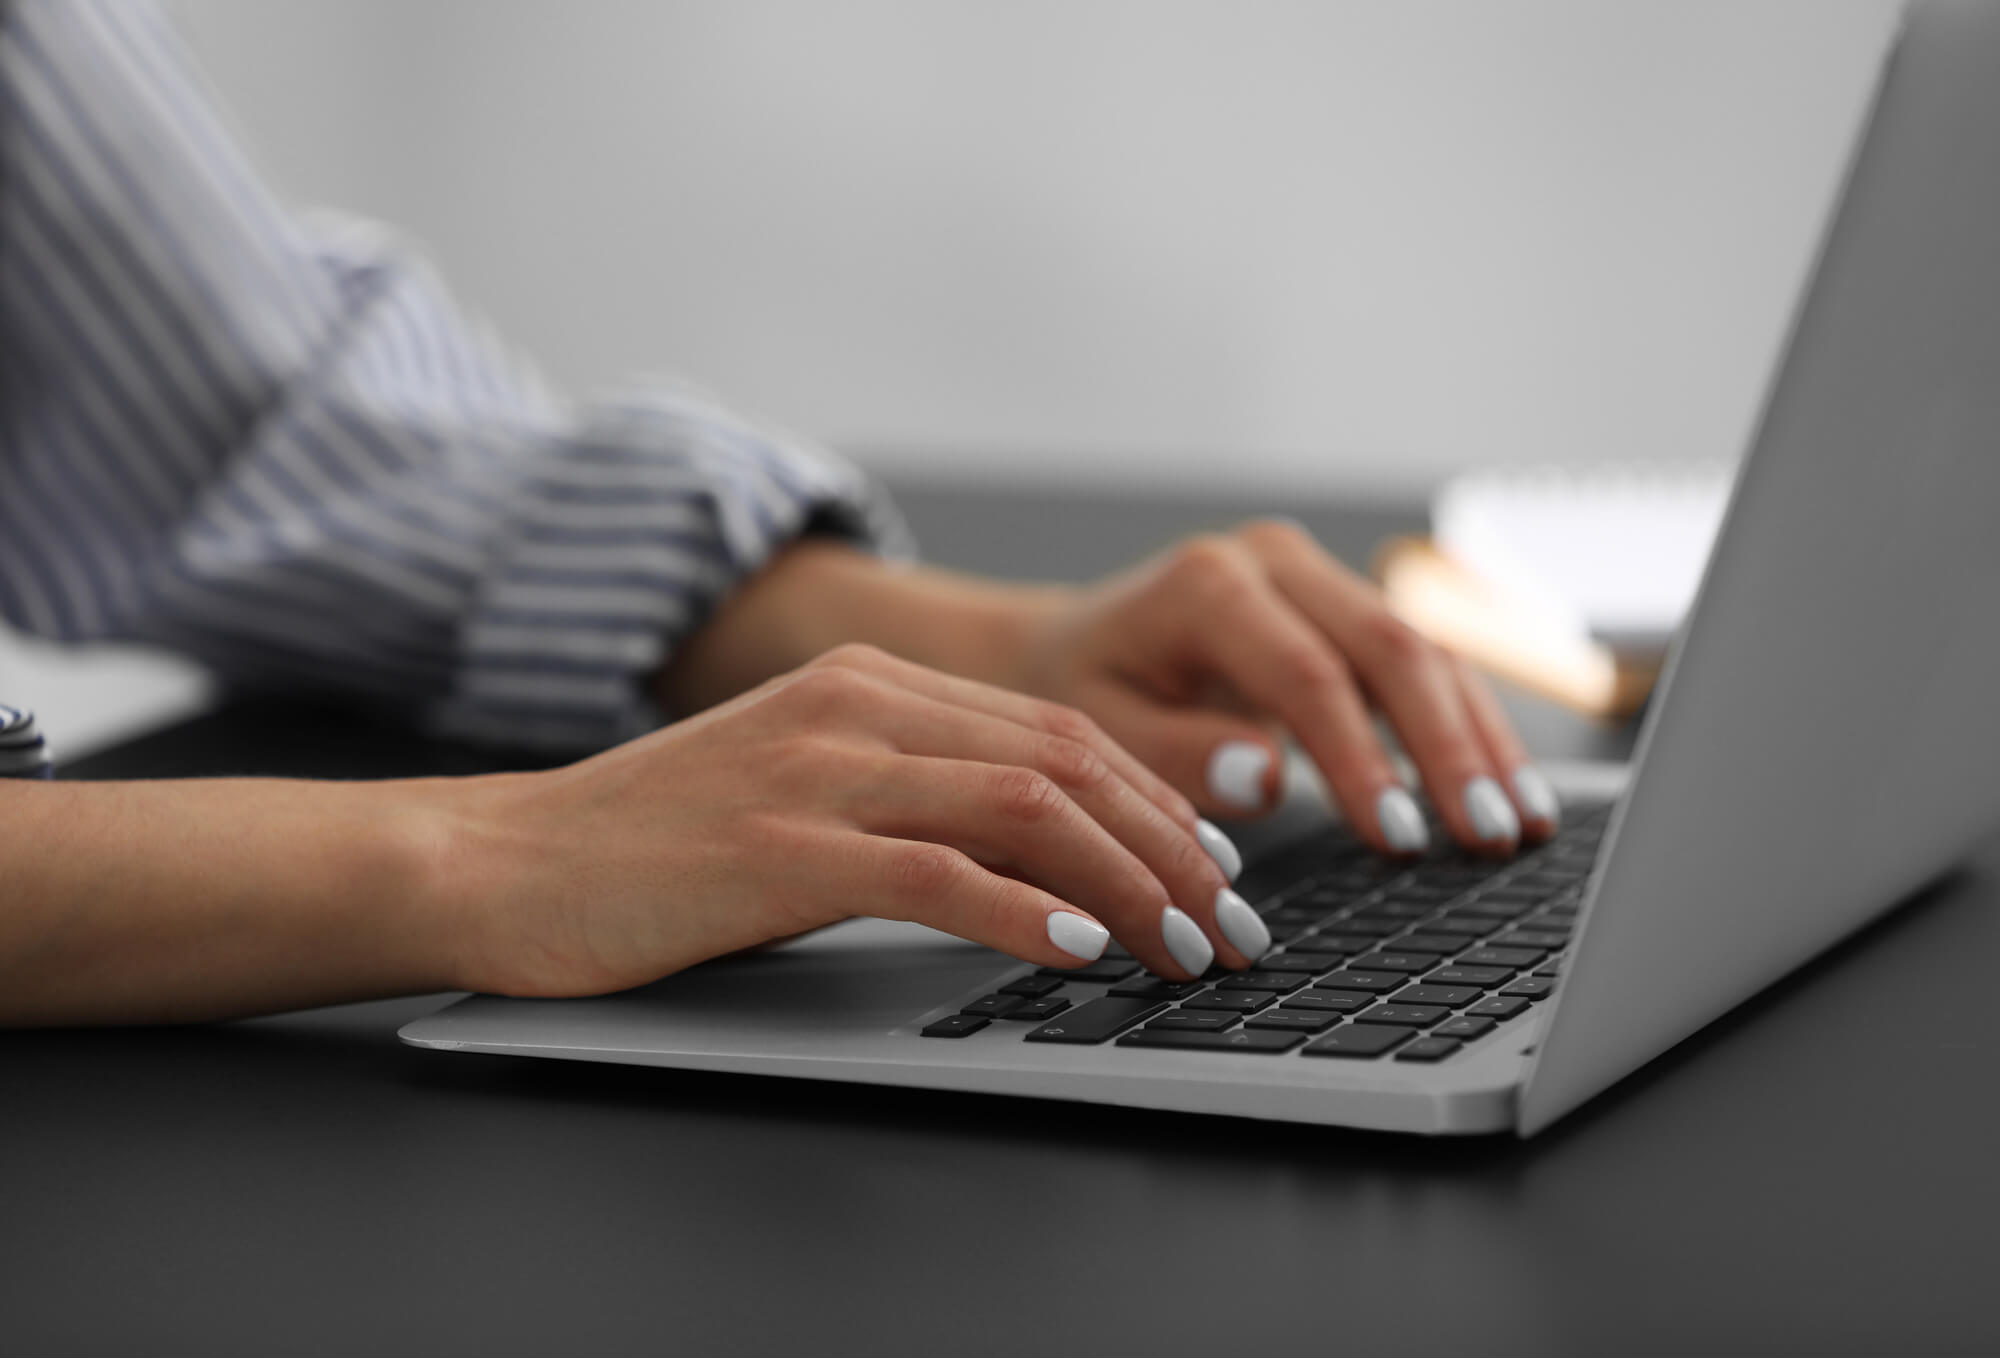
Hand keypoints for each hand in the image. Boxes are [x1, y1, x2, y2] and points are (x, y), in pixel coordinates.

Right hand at [437, 644, 1271, 997]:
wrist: (503, 861)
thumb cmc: (651, 844)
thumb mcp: (798, 792)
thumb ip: (909, 799)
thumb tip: (1042, 862)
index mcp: (867, 685)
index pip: (1056, 729)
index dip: (1155, 798)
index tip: (1213, 866)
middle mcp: (855, 708)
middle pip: (1064, 760)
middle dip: (1170, 845)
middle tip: (1232, 922)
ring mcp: (817, 771)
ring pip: (1022, 807)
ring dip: (1127, 884)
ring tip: (1186, 947)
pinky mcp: (778, 849)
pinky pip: (935, 874)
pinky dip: (1024, 912)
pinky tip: (1080, 950)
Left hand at [1009, 519, 1559, 855]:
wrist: (1069, 645)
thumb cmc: (1081, 692)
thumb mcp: (1101, 729)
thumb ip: (1178, 753)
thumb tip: (1266, 777)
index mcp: (1208, 584)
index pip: (1307, 673)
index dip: (1361, 758)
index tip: (1396, 837)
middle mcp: (1275, 562)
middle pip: (1388, 649)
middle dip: (1445, 751)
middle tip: (1482, 838)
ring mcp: (1319, 577)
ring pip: (1425, 652)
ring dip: (1478, 742)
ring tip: (1517, 828)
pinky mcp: (1347, 608)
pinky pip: (1428, 665)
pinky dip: (1471, 730)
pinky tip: (1510, 793)